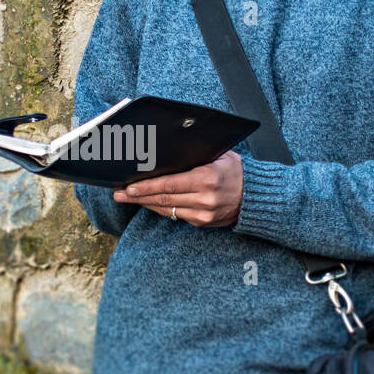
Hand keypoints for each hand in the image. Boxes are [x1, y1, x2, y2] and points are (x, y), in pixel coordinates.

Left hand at [112, 150, 243, 226]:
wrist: (255, 197)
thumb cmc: (235, 171)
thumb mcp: (219, 156)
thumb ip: (196, 155)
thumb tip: (166, 150)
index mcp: (207, 179)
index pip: (169, 184)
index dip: (146, 187)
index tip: (128, 187)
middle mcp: (204, 199)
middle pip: (163, 199)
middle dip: (138, 196)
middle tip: (118, 194)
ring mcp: (203, 214)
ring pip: (166, 209)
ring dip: (145, 203)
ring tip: (126, 198)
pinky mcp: (202, 223)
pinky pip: (175, 215)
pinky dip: (160, 208)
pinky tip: (147, 202)